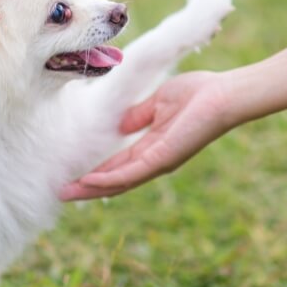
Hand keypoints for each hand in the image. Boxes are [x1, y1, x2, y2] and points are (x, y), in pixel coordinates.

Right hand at [59, 45, 286, 200]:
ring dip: (93, 188)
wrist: (223, 94)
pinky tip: (91, 181)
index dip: (98, 172)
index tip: (76, 177)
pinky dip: (110, 179)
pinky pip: (132, 172)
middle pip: (116, 180)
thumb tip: (120, 125)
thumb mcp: (159, 102)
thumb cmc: (199, 93)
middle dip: (89, 187)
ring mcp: (160, 162)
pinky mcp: (164, 158)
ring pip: (120, 182)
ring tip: (68, 193)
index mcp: (155, 147)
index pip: (121, 164)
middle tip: (62, 193)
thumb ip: (139, 115)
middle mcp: (156, 160)